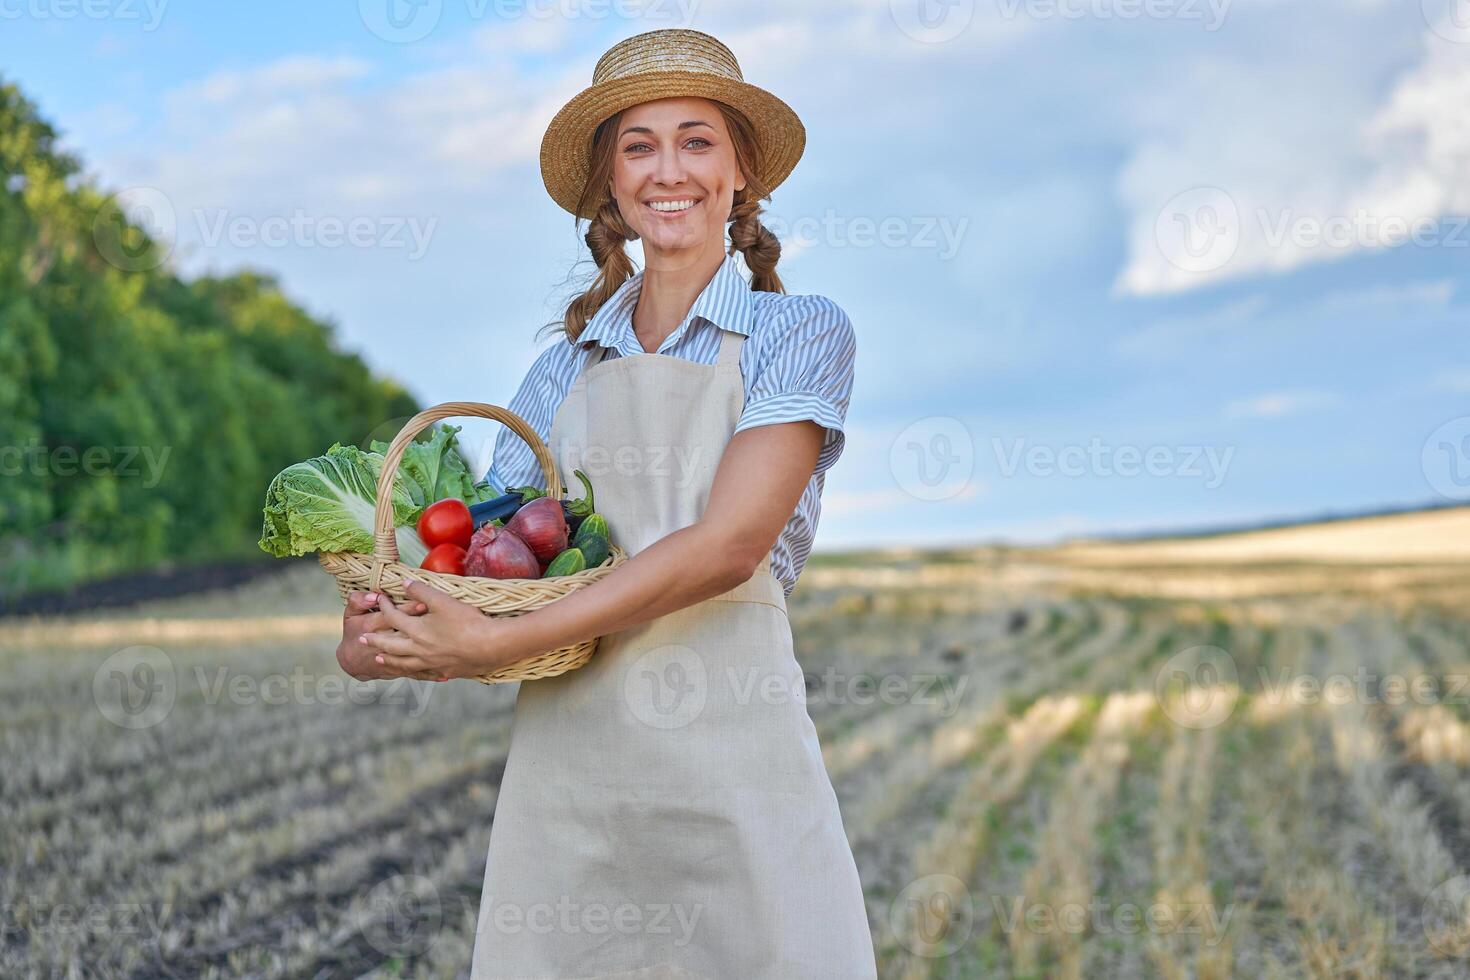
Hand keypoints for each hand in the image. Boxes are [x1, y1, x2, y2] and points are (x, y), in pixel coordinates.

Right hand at [337, 590, 439, 681]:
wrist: (352, 660)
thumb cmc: (353, 632)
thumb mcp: (351, 614)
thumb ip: (358, 601)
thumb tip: (374, 595)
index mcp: (373, 625)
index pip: (393, 615)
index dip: (409, 608)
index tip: (425, 602)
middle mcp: (385, 642)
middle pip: (406, 633)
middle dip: (424, 626)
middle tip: (442, 621)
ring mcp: (393, 658)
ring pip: (414, 654)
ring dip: (431, 649)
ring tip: (448, 644)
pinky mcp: (400, 669)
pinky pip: (417, 672)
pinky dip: (432, 673)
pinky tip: (448, 673)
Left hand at [358, 578, 512, 680]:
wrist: (491, 646)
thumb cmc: (468, 622)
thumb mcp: (444, 601)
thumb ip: (422, 591)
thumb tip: (404, 583)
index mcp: (417, 631)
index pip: (393, 618)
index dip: (385, 607)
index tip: (380, 600)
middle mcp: (419, 650)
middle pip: (391, 646)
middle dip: (376, 641)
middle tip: (362, 640)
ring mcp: (431, 664)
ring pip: (403, 664)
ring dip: (389, 661)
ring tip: (380, 660)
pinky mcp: (445, 672)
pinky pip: (422, 674)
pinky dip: (413, 673)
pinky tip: (413, 672)